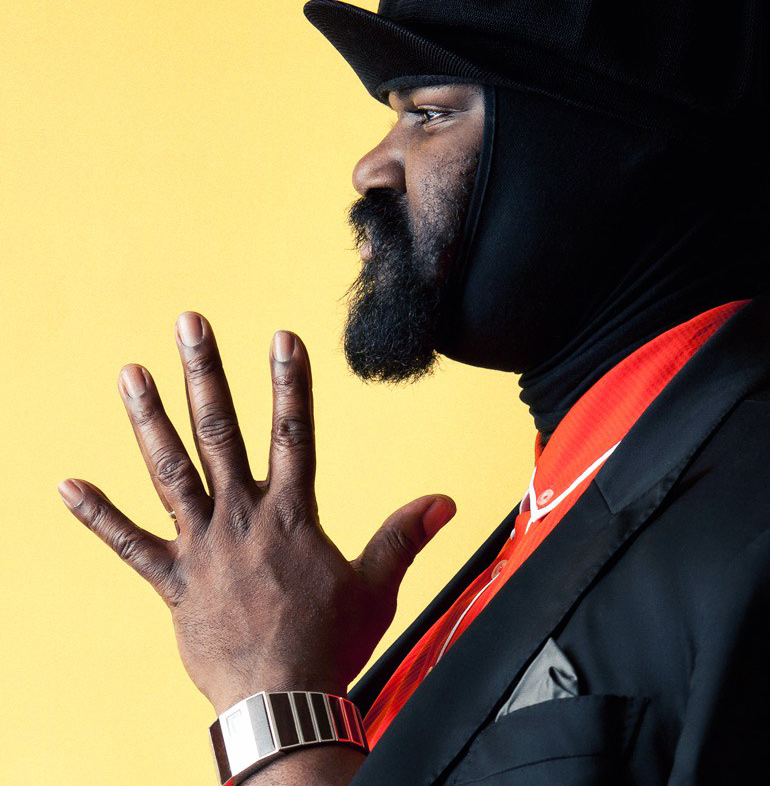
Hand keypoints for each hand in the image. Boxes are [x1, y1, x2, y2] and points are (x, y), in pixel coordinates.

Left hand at [59, 312, 455, 714]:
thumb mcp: (377, 585)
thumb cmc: (330, 644)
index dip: (290, 383)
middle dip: (204, 373)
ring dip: (147, 420)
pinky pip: (129, 545)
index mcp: (291, 514)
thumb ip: (404, 534)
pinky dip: (98, 516)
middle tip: (188, 324)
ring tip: (127, 373)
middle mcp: (241, 518)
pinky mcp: (172, 581)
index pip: (294, 432)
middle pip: (220, 432)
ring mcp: (201, 547)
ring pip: (169, 472)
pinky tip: (67, 485)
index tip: (281, 336)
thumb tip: (446, 501)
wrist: (281, 701)